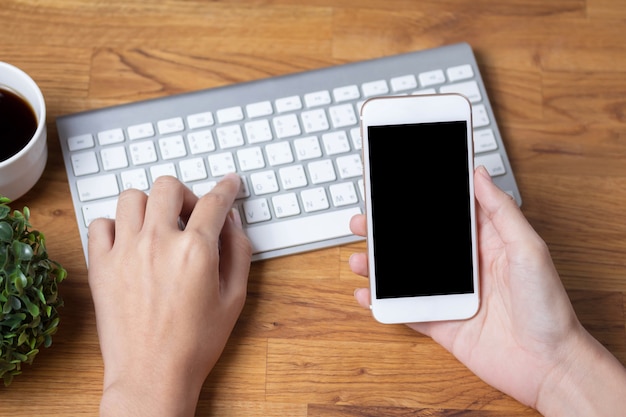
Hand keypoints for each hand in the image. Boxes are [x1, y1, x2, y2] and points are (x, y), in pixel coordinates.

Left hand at [87, 174, 250, 416]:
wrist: (152, 375)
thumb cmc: (194, 344)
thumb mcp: (234, 298)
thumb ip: (239, 252)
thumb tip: (232, 222)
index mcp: (196, 251)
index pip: (214, 201)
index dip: (226, 187)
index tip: (229, 183)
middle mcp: (159, 243)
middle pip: (168, 187)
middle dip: (185, 193)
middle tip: (190, 214)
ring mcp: (125, 252)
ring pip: (132, 197)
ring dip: (150, 205)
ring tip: (158, 225)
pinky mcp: (101, 266)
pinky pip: (100, 223)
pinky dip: (116, 225)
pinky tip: (129, 241)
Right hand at [349, 166, 625, 415]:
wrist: (549, 364)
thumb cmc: (548, 307)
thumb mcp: (528, 249)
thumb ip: (502, 212)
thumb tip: (479, 175)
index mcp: (484, 244)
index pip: (445, 216)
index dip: (419, 203)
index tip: (394, 190)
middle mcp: (464, 268)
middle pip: (416, 244)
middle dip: (387, 232)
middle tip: (364, 222)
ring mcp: (450, 295)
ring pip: (405, 275)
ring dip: (378, 266)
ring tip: (358, 258)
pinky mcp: (441, 323)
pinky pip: (405, 310)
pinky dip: (383, 303)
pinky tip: (366, 294)